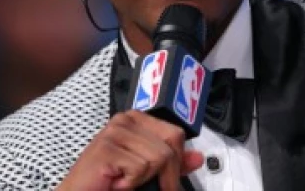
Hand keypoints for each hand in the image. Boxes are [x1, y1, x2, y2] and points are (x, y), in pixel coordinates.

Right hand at [55, 110, 203, 190]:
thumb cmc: (107, 184)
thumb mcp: (147, 171)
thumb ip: (172, 163)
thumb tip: (197, 157)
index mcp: (136, 120)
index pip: (175, 132)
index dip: (176, 161)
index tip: (167, 178)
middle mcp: (125, 120)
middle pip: (171, 143)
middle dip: (166, 172)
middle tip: (143, 183)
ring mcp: (115, 131)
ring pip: (158, 158)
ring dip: (143, 180)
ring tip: (122, 181)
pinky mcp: (106, 148)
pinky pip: (140, 168)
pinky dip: (130, 184)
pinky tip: (114, 183)